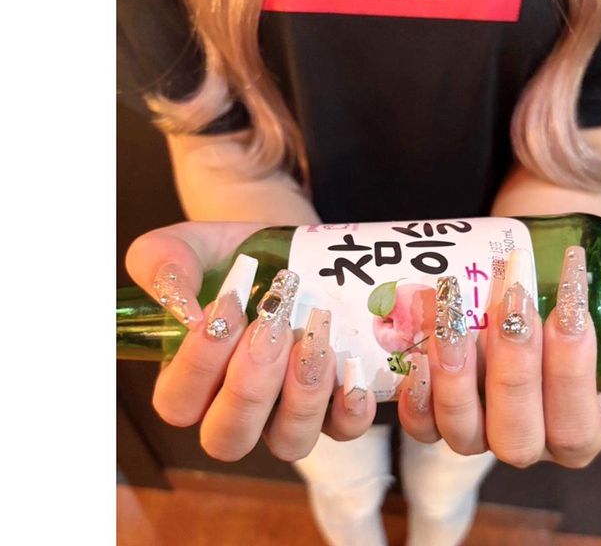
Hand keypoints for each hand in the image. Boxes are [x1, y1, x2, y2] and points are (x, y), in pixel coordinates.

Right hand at [125, 222, 376, 462]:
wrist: (285, 250)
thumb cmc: (228, 256)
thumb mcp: (188, 245)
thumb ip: (162, 263)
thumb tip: (181, 306)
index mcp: (189, 382)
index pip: (179, 404)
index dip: (199, 365)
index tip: (226, 307)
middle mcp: (236, 408)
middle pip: (229, 438)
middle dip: (249, 387)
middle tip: (270, 327)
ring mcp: (285, 412)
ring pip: (287, 442)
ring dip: (301, 396)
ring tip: (312, 342)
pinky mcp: (332, 406)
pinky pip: (342, 429)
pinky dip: (349, 407)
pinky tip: (350, 365)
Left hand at [397, 246, 600, 467]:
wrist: (532, 285)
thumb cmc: (577, 307)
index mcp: (579, 432)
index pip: (575, 422)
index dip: (571, 369)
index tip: (569, 307)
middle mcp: (528, 443)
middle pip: (518, 436)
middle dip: (514, 371)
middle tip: (514, 304)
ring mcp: (478, 434)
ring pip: (464, 435)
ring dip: (457, 379)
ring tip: (456, 322)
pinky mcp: (438, 416)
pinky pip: (421, 427)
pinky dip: (417, 400)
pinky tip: (420, 358)